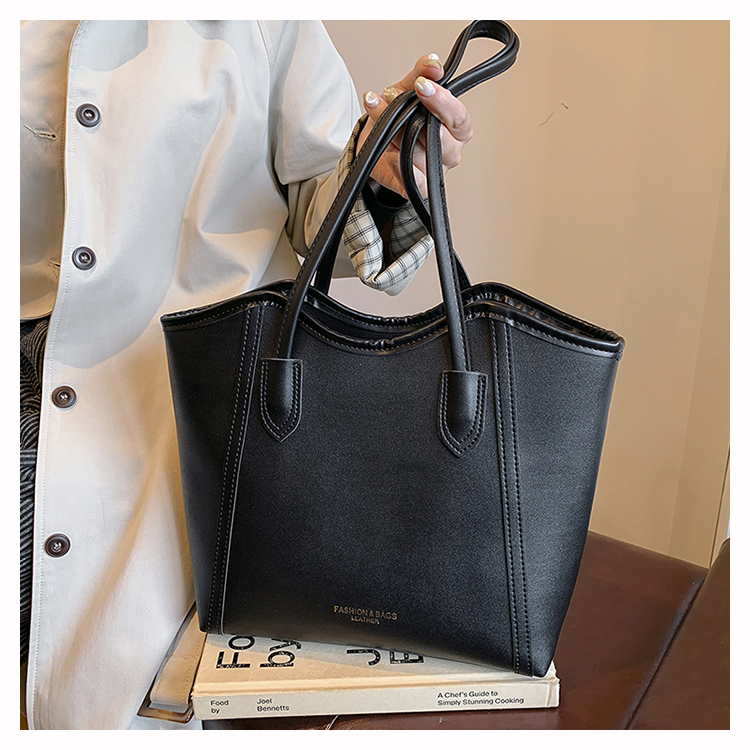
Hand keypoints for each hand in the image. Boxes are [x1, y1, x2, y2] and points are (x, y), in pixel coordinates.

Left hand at [359, 53, 472, 199]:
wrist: (373, 148)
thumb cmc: (396, 120)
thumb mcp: (405, 91)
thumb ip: (420, 74)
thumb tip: (433, 63)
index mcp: (456, 127)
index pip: (458, 116)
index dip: (442, 101)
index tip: (421, 85)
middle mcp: (450, 151)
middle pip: (441, 138)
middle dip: (412, 117)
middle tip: (391, 96)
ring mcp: (435, 171)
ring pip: (420, 155)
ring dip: (395, 134)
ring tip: (376, 115)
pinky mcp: (418, 188)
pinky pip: (415, 183)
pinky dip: (400, 167)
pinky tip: (388, 153)